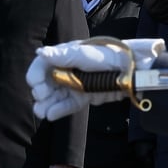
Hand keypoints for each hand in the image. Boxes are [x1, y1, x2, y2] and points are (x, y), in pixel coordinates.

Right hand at [26, 38, 164, 119]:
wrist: (131, 70)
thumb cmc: (108, 56)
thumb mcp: (85, 54)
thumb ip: (63, 56)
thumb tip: (40, 52)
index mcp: (65, 56)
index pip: (43, 64)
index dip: (36, 73)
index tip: (35, 83)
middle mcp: (67, 70)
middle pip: (47, 82)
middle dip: (41, 91)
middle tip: (41, 97)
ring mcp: (75, 84)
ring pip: (55, 96)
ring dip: (46, 104)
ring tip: (41, 112)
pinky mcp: (84, 97)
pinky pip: (67, 105)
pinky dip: (58, 111)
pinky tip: (50, 115)